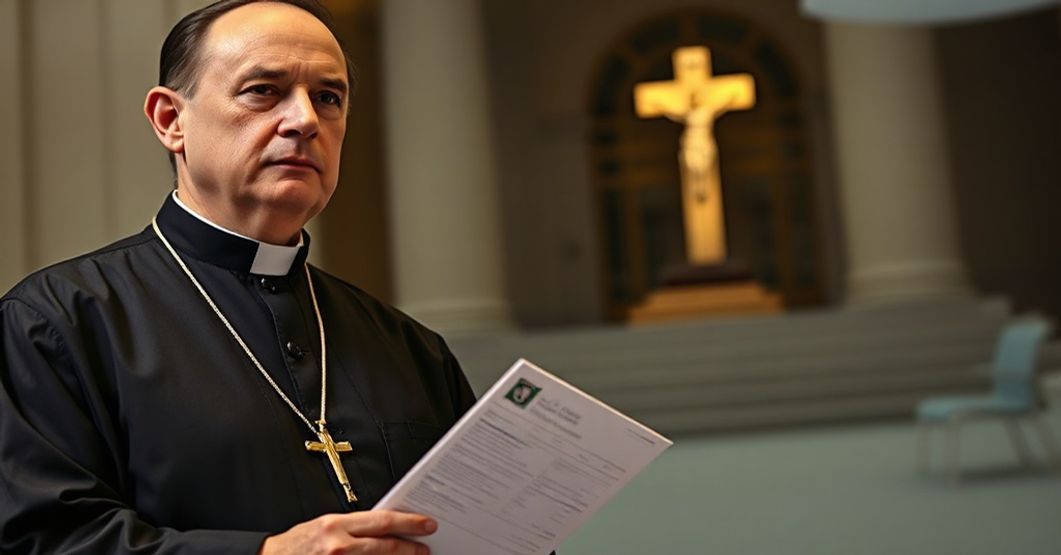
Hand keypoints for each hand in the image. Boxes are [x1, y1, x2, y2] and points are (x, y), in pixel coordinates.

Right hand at [259, 510, 435, 554]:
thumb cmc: (298, 544)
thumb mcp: (325, 526)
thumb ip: (353, 528)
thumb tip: (385, 528)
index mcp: (336, 525)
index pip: (382, 521)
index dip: (409, 522)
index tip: (426, 524)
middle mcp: (338, 546)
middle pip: (385, 545)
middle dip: (410, 547)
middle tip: (426, 547)